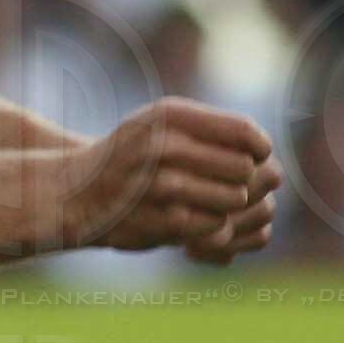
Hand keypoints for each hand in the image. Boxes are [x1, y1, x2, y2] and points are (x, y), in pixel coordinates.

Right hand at [67, 99, 278, 251]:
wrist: (77, 193)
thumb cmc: (134, 154)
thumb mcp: (162, 123)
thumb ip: (212, 128)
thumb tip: (266, 152)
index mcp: (170, 114)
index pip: (244, 131)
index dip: (259, 148)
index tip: (255, 157)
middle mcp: (164, 145)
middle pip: (244, 168)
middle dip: (245, 180)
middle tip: (231, 185)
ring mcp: (160, 184)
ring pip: (233, 199)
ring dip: (230, 205)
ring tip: (213, 202)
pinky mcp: (159, 220)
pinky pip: (214, 226)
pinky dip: (213, 228)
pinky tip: (195, 220)